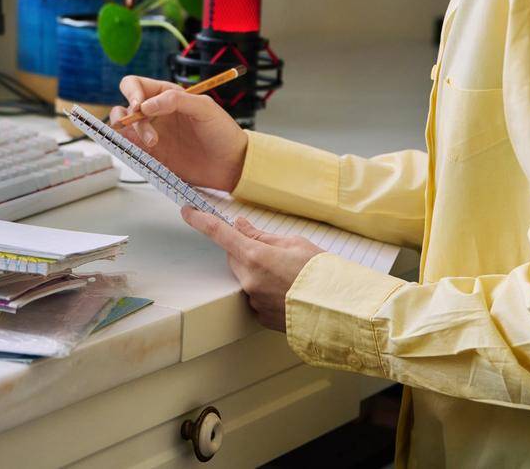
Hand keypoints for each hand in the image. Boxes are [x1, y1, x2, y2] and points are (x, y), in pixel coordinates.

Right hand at [110, 76, 247, 191]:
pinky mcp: (151, 154)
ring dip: (130, 132)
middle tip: (149, 132)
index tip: (140, 106)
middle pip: (125, 106)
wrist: (231, 164)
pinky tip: (144, 150)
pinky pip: (130, 147)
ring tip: (153, 144)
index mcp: (167, 95)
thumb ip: (176, 100)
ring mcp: (151, 133)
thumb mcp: (205, 108)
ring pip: (123, 126)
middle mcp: (155, 112)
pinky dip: (127, 146)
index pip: (136, 85)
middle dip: (130, 117)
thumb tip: (145, 105)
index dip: (132, 92)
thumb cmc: (222, 132)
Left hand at [182, 208, 322, 330]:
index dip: (200, 220)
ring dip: (260, 273)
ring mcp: (254, 301)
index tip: (188, 211)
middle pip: (235, 257)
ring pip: (246, 278)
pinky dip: (267, 291)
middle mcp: (248, 280)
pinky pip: (256, 297)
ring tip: (290, 276)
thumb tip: (239, 225)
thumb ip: (261, 235)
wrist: (341, 310)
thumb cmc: (322, 273)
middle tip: (277, 254)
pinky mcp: (261, 317)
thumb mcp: (294, 243)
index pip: (219, 233)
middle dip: (248, 252)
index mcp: (255, 256)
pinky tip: (289, 292)